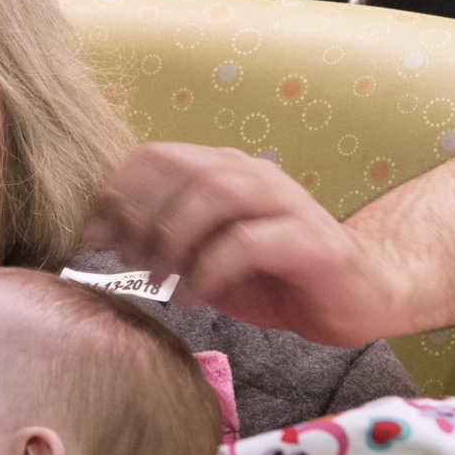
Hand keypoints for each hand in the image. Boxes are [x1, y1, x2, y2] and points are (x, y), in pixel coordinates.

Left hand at [87, 142, 404, 346]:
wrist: (361, 293)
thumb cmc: (275, 275)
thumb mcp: (205, 256)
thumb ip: (159, 239)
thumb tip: (99, 236)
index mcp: (225, 170)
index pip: (158, 156)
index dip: (118, 192)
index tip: (93, 236)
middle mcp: (254, 175)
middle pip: (182, 170)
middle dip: (141, 216)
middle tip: (127, 261)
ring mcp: (286, 204)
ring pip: (215, 195)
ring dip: (173, 239)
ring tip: (158, 280)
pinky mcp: (310, 242)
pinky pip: (249, 242)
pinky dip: (209, 270)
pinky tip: (193, 298)